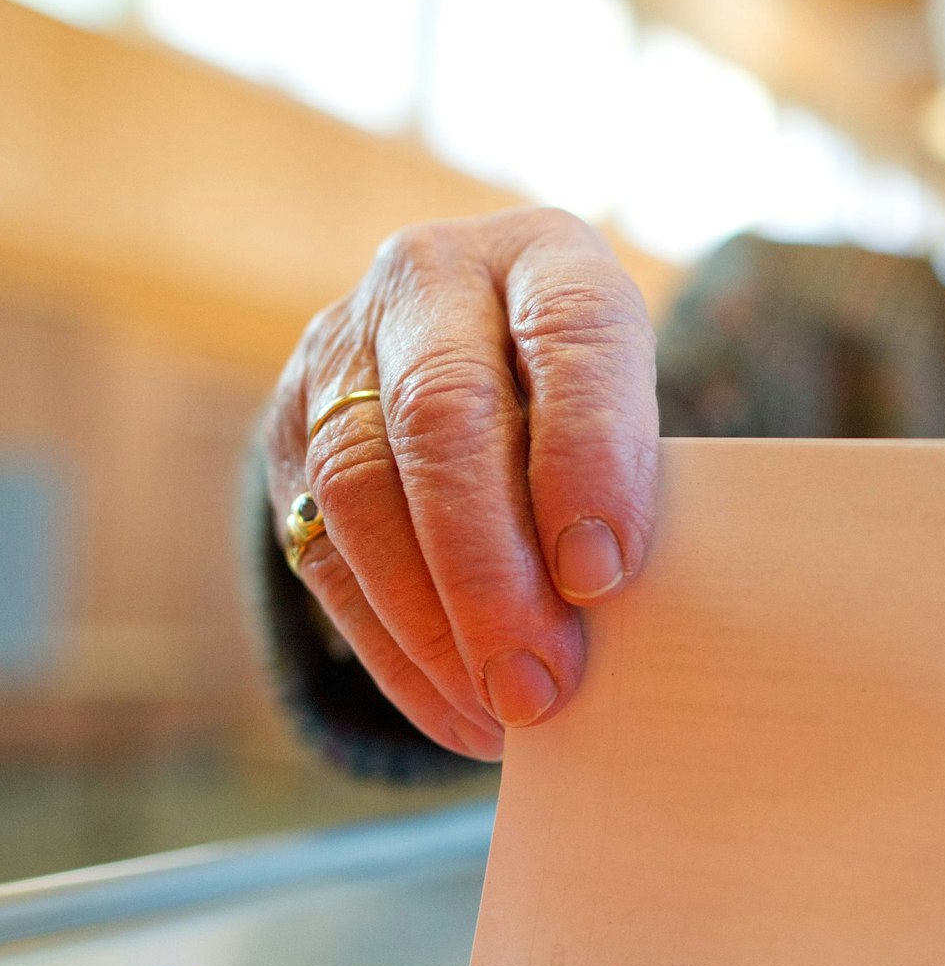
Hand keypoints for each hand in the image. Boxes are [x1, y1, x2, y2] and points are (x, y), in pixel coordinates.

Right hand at [262, 208, 659, 759]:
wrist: (478, 345)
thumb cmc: (596, 398)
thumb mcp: (634, 401)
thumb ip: (626, 472)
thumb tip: (608, 615)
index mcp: (547, 254)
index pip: (569, 336)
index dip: (587, 455)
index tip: (605, 572)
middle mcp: (431, 280)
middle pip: (443, 417)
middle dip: (490, 568)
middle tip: (543, 679)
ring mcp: (341, 350)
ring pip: (361, 487)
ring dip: (434, 621)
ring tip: (504, 710)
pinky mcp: (288, 433)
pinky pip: (326, 551)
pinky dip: (394, 648)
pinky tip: (456, 711)